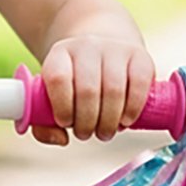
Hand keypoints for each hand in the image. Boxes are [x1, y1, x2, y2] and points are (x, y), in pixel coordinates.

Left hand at [33, 36, 154, 145]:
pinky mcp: (140, 56)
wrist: (104, 50)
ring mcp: (115, 49)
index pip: (58, 78)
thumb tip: (61, 139)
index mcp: (60, 53)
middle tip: (85, 134)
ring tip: (104, 133)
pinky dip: (132, 109)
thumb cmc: (75, 81)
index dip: (61, 106)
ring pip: (114, 90)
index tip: (64, 122)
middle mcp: (87, 46)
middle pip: (88, 90)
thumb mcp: (54, 92)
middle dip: (86, 121)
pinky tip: (125, 121)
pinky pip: (139, 85)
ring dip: (109, 121)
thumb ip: (45, 121)